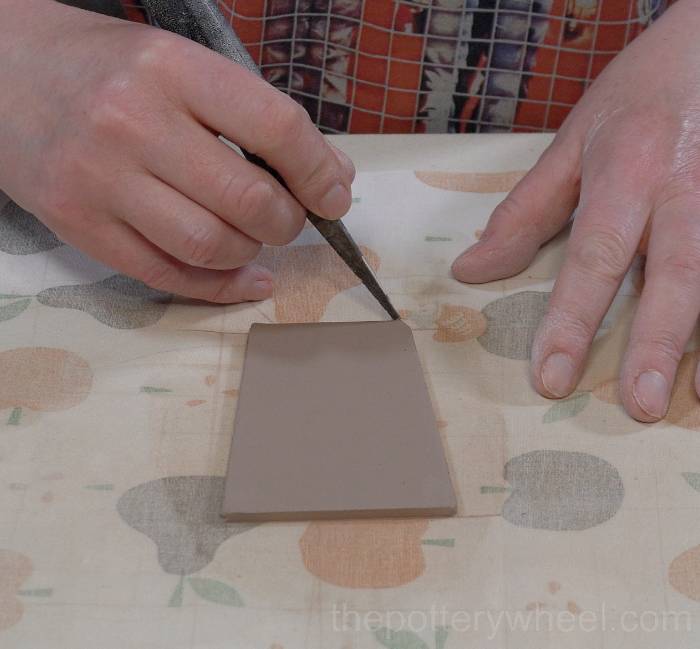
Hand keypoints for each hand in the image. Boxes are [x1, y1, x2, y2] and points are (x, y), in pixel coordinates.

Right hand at [0, 0, 353, 301]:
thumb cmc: (108, 70)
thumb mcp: (184, 66)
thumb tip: (333, 175)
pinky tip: (244, 279)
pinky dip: (220, 288)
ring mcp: (101, 180)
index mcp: (172, 69)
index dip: (319, 172)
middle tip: (288, 218)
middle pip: (248, 200)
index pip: (275, 127)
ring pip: (212, 246)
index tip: (335, 195)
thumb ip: (258, 118)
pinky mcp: (80, 226)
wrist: (4, 73)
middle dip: (288, 222)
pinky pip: (168, 277)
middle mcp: (133, 123)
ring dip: (252, 253)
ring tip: (252, 238)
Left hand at [452, 0, 699, 421]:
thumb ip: (524, 213)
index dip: (573, 319)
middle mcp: (685, 188)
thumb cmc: (640, 95)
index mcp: (627, 172)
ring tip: (694, 401)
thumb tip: (471, 270)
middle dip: (657, 342)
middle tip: (639, 405)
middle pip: (675, 272)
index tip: (552, 375)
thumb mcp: (572, 143)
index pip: (595, 256)